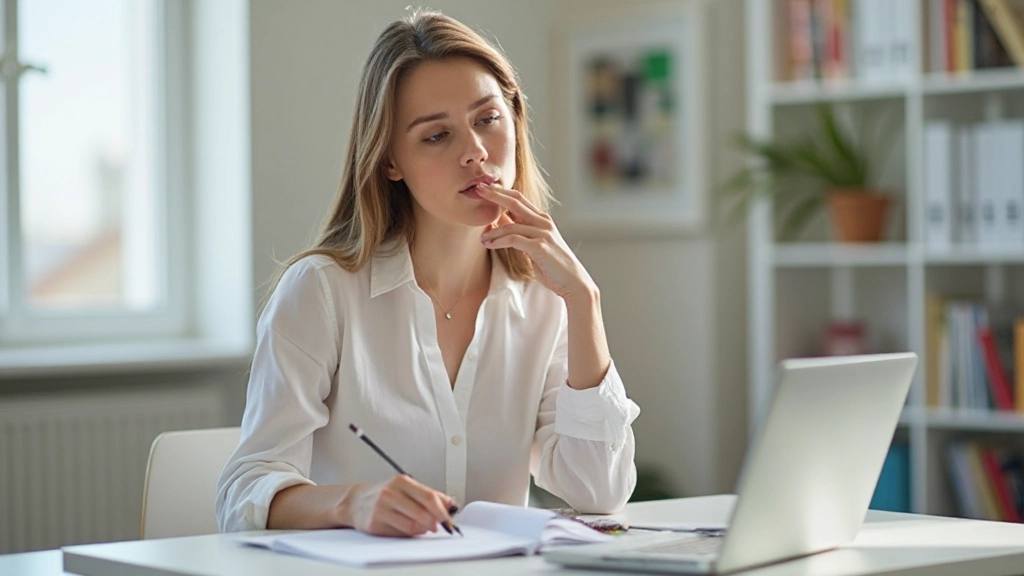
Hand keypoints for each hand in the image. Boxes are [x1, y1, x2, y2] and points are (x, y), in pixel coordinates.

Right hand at [346, 475, 455, 536]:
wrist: (355, 502)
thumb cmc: (384, 495)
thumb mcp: (406, 488)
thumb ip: (429, 495)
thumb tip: (451, 504)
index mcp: (401, 481)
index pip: (428, 496)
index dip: (442, 510)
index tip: (450, 518)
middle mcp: (390, 493)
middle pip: (422, 512)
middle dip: (435, 522)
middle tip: (439, 526)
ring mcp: (381, 508)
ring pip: (412, 525)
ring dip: (422, 529)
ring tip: (423, 527)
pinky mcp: (375, 524)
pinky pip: (400, 533)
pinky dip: (409, 533)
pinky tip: (408, 528)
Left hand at [477, 185, 596, 301]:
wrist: (573, 282)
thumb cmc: (552, 266)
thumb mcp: (533, 244)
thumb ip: (519, 231)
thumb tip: (499, 219)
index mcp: (542, 219)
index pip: (518, 198)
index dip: (501, 191)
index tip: (484, 188)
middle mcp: (543, 222)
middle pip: (515, 201)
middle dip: (495, 194)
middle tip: (478, 190)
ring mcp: (543, 233)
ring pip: (511, 224)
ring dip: (492, 231)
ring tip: (481, 238)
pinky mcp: (540, 246)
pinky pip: (514, 239)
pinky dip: (499, 241)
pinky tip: (489, 245)